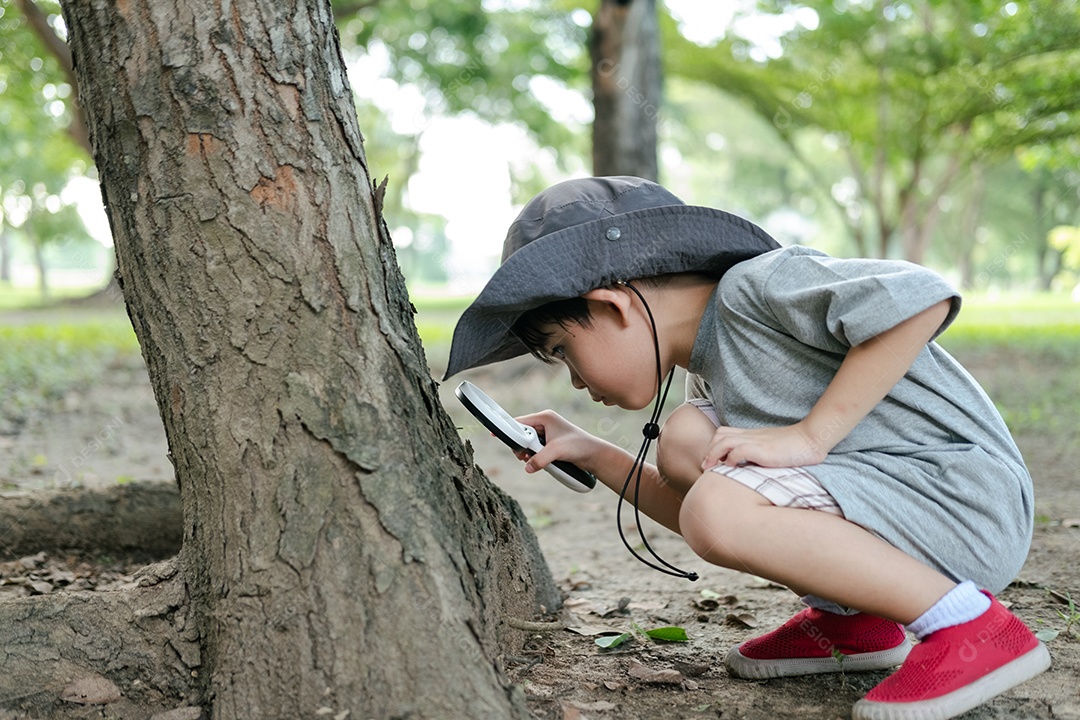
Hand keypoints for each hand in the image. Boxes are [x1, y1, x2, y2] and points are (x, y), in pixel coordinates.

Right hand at [513, 410, 600, 474]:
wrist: (593, 454)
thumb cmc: (578, 446)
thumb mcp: (556, 451)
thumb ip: (539, 459)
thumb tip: (527, 468)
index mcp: (545, 418)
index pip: (520, 422)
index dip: (508, 429)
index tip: (495, 435)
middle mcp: (545, 423)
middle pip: (522, 433)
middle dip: (520, 446)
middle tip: (523, 457)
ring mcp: (547, 433)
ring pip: (528, 442)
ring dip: (527, 452)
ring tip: (530, 460)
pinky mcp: (550, 443)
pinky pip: (535, 448)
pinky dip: (533, 455)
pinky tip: (536, 461)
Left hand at [702, 423, 825, 468]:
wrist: (811, 440)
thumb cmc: (795, 448)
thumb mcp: (772, 448)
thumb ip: (760, 453)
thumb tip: (749, 466)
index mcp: (752, 435)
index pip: (724, 433)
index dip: (714, 444)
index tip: (712, 461)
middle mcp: (750, 436)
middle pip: (719, 435)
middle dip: (709, 451)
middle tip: (707, 467)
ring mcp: (755, 441)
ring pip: (723, 442)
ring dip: (714, 455)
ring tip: (712, 469)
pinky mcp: (762, 450)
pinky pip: (738, 451)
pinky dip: (730, 460)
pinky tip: (732, 468)